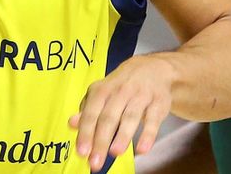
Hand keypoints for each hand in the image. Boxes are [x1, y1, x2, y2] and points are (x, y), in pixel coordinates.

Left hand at [69, 53, 175, 169]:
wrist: (154, 68)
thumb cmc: (122, 87)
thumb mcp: (103, 93)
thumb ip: (88, 110)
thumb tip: (72, 124)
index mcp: (103, 90)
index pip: (91, 113)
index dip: (86, 133)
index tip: (82, 152)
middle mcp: (121, 91)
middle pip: (109, 117)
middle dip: (101, 140)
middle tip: (95, 162)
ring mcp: (141, 96)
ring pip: (130, 117)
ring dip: (122, 136)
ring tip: (114, 153)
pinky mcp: (158, 103)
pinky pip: (153, 119)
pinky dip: (148, 135)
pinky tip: (142, 149)